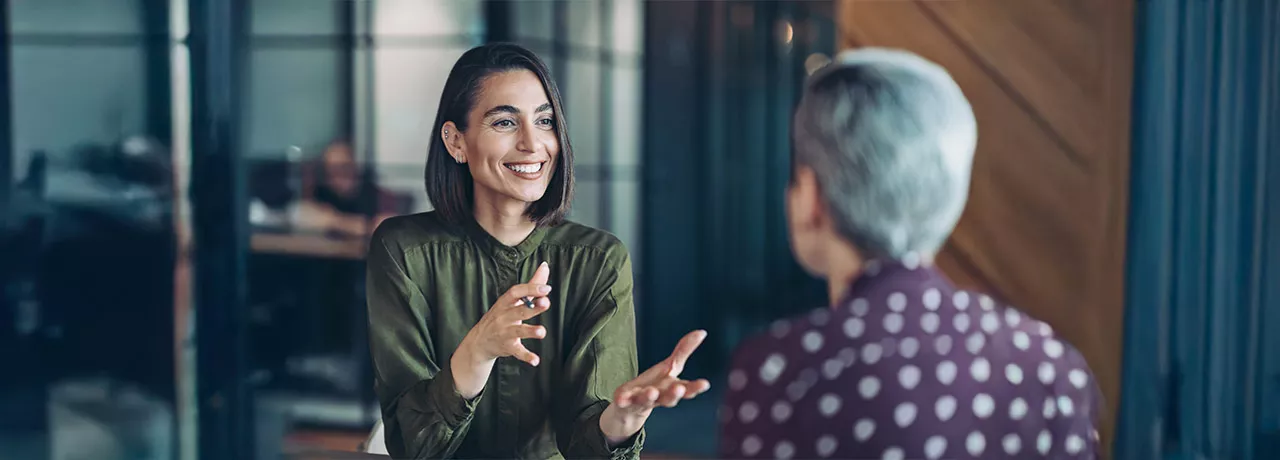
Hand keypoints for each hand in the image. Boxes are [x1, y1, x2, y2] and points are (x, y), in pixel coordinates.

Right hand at [452, 263, 552, 395]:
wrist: (479, 342)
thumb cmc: (501, 316)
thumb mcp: (512, 300)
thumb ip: (531, 284)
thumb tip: (545, 265)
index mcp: (505, 302)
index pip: (516, 292)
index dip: (530, 289)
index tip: (547, 288)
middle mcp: (503, 317)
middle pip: (518, 310)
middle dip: (532, 307)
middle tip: (546, 303)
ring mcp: (505, 332)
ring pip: (518, 331)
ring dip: (530, 332)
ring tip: (542, 332)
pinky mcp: (507, 347)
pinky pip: (517, 352)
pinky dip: (526, 356)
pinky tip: (536, 361)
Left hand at [599, 330, 710, 444]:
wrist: (631, 407)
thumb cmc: (656, 385)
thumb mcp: (670, 366)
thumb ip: (684, 351)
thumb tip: (702, 332)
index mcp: (671, 388)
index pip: (687, 389)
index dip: (696, 387)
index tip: (705, 384)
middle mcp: (659, 397)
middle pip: (669, 398)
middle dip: (673, 394)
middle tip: (678, 389)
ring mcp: (642, 400)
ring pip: (647, 400)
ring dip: (650, 396)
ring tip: (651, 392)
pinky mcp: (625, 401)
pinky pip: (623, 401)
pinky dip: (622, 400)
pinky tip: (620, 398)